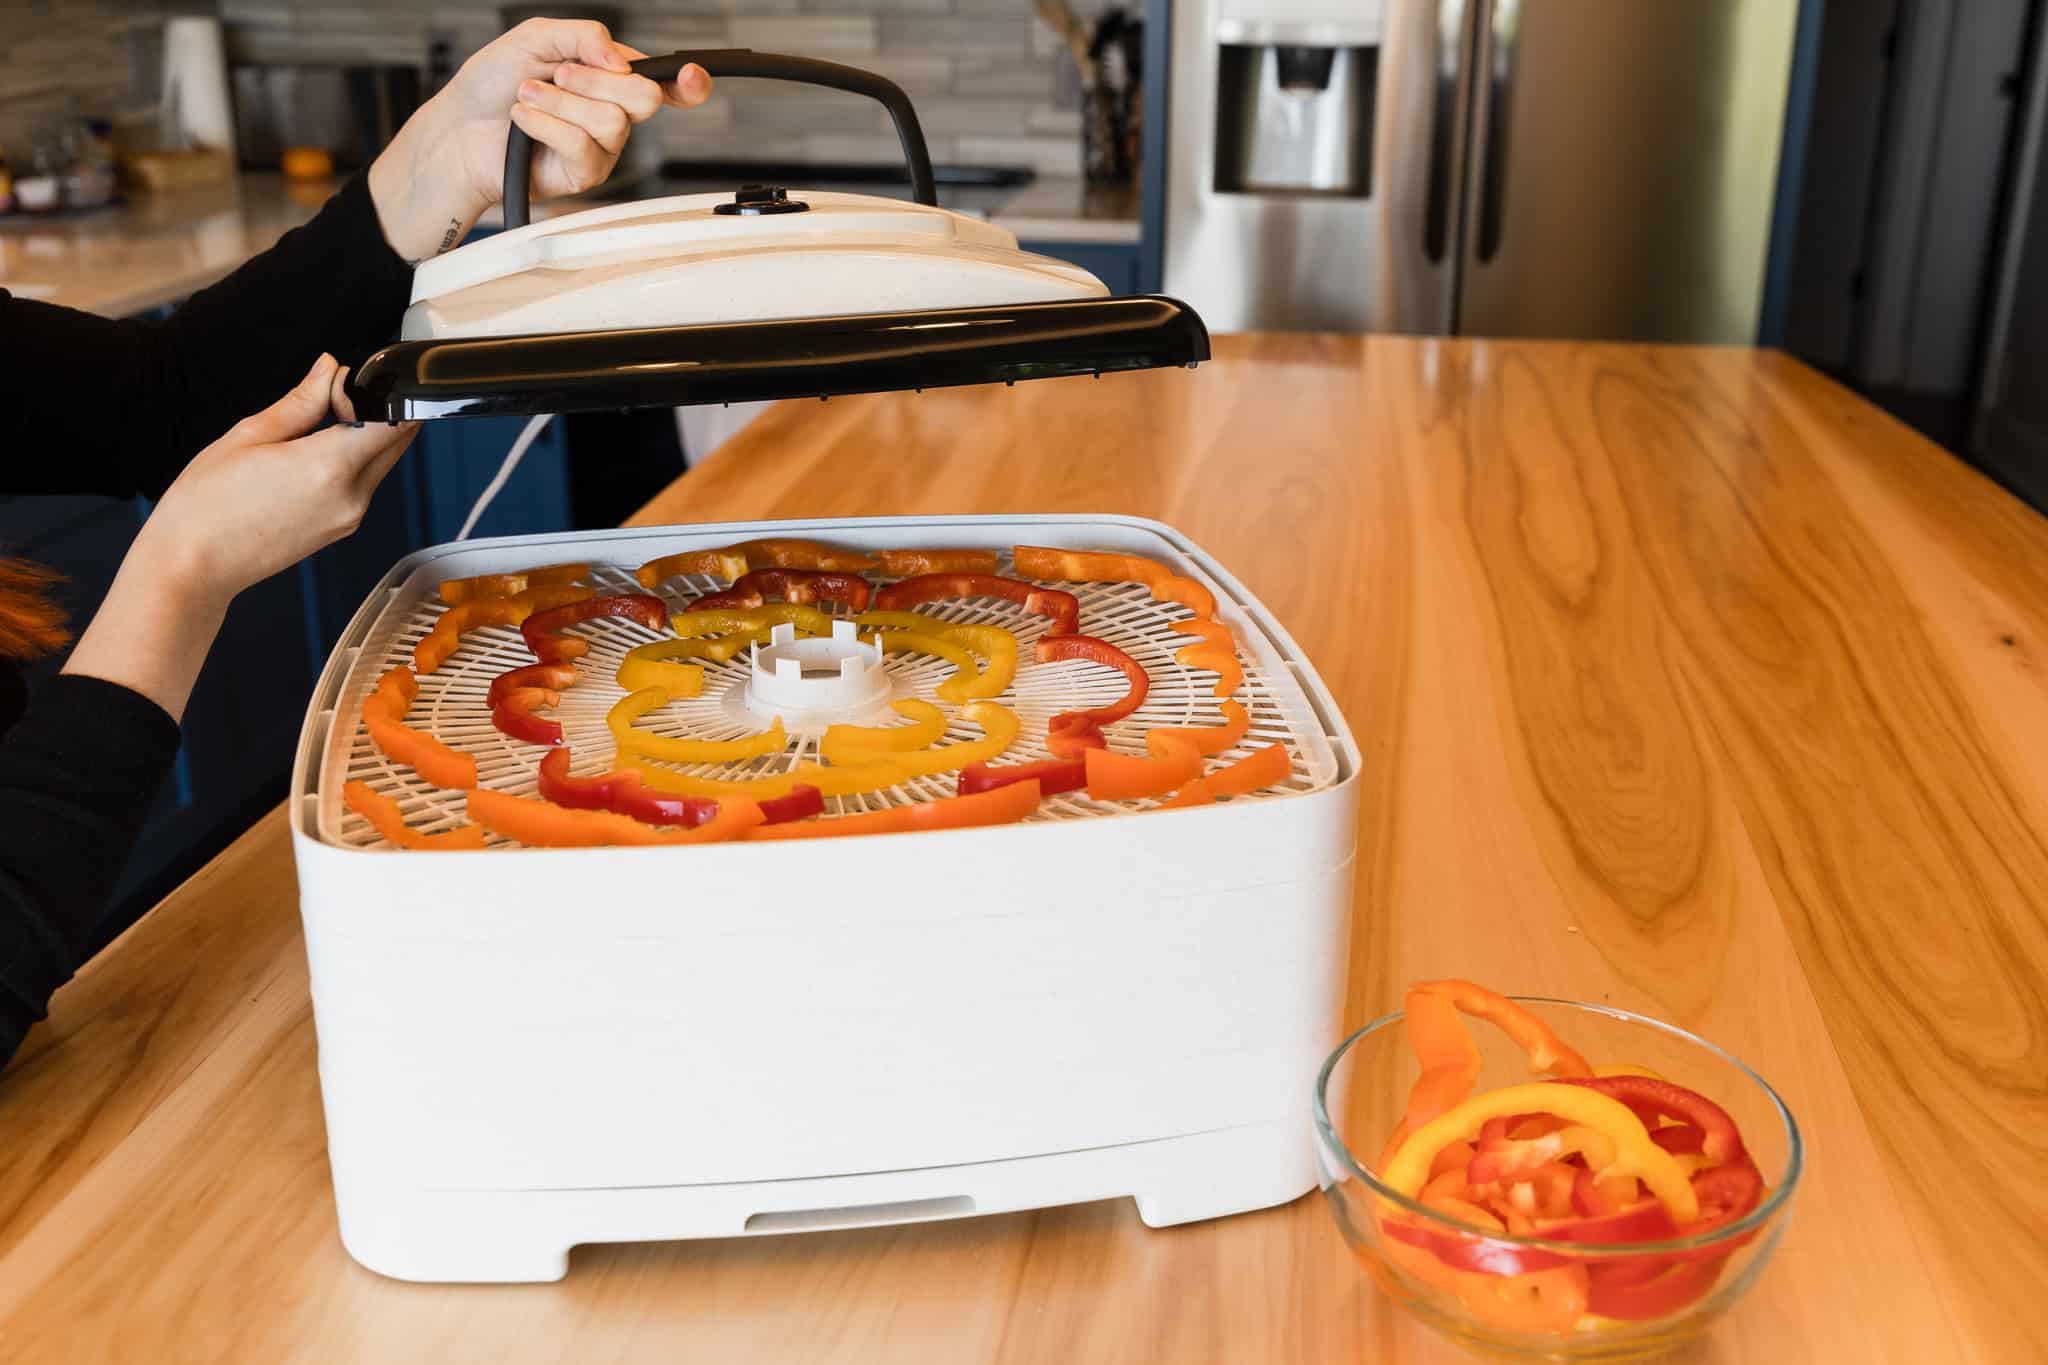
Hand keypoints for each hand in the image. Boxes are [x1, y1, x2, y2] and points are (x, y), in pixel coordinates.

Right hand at [63, 356, 416, 721]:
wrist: (192, 566)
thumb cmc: (206, 504)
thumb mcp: (249, 436)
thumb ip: (301, 401)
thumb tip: (329, 368)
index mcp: (329, 467)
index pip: (396, 421)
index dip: (381, 392)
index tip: (349, 382)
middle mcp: (351, 496)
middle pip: (397, 441)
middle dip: (376, 410)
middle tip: (328, 400)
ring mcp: (350, 517)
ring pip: (381, 462)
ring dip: (364, 437)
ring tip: (308, 433)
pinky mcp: (343, 529)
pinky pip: (364, 485)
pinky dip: (351, 463)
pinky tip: (308, 460)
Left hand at [368, 18, 711, 261]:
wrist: (459, 130)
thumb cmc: (492, 86)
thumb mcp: (537, 38)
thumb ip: (584, 37)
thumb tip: (622, 59)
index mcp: (609, 77)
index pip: (663, 80)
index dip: (687, 82)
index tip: (694, 78)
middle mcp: (612, 112)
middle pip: (646, 97)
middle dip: (593, 79)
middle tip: (557, 76)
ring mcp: (602, 147)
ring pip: (611, 120)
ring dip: (559, 101)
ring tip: (528, 98)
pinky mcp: (584, 174)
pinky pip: (583, 144)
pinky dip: (546, 124)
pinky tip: (525, 122)